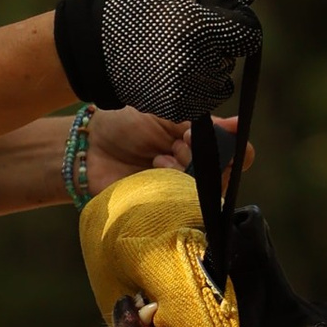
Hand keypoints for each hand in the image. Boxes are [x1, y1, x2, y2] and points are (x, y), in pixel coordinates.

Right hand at [55, 0, 258, 114]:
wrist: (94, 44)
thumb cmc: (133, 0)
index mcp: (194, 26)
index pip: (246, 33)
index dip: (237, 21)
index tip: (218, 17)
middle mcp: (193, 61)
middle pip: (232, 55)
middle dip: (219, 42)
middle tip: (190, 32)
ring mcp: (184, 89)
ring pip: (222, 79)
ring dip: (210, 64)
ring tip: (180, 49)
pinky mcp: (177, 107)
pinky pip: (207, 99)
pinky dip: (200, 85)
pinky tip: (178, 69)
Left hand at [85, 106, 250, 196]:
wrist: (88, 150)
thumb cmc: (125, 125)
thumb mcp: (166, 114)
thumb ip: (202, 123)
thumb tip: (239, 125)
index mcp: (202, 144)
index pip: (238, 154)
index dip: (226, 146)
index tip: (195, 133)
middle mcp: (198, 171)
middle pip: (225, 176)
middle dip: (199, 157)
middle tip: (174, 145)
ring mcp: (183, 193)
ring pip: (207, 193)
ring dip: (184, 172)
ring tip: (158, 160)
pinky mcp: (168, 212)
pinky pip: (186, 207)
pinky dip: (172, 188)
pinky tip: (153, 174)